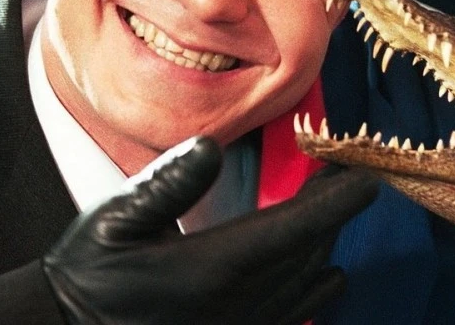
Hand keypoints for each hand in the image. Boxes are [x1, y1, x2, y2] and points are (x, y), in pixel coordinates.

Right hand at [42, 136, 378, 324]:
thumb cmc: (89, 277)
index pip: (298, 226)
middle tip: (339, 178)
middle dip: (332, 212)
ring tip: (325, 213)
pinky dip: (313, 289)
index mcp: (217, 264)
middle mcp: (242, 301)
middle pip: (310, 251)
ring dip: (324, 246)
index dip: (339, 199)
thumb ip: (168, 183)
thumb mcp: (116, 221)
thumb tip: (211, 145)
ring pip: (309, 285)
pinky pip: (296, 316)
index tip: (365, 176)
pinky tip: (316, 273)